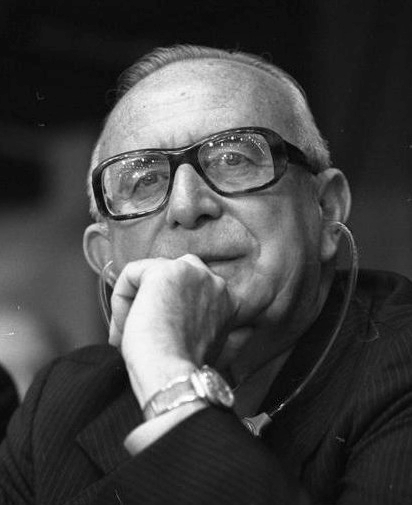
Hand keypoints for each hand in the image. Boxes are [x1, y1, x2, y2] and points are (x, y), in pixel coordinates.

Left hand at [109, 254, 237, 404]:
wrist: (173, 378)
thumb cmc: (186, 372)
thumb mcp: (216, 350)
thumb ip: (219, 331)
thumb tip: (223, 329)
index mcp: (229, 302)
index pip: (192, 292)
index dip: (172, 314)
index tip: (163, 339)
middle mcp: (215, 282)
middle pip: (170, 279)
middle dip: (153, 303)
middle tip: (144, 335)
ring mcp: (192, 273)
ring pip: (149, 275)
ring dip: (136, 304)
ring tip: (134, 334)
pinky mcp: (165, 271)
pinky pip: (132, 274)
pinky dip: (120, 299)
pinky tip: (126, 326)